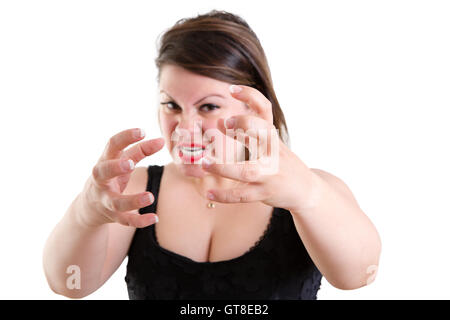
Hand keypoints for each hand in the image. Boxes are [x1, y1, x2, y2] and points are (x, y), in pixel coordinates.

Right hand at [79, 128, 164, 227]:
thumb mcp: (122, 161)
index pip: (111, 145)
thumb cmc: (111, 176)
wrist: (89, 207)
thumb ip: (141, 150)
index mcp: (104, 161)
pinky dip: (139, 220)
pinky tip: (154, 218)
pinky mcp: (112, 216)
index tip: (142, 131)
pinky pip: (125, 220)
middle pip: (103, 172)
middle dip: (115, 167)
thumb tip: (161, 141)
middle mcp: (101, 181)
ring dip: (132, 200)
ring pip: (116, 202)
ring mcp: (105, 200)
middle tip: (130, 164)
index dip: (125, 137)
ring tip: (150, 197)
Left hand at [201, 85, 318, 212]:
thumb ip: (245, 133)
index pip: (265, 109)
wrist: (306, 189)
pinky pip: (243, 195)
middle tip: (226, 123)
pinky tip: (208, 193)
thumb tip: (220, 122)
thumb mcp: (268, 144)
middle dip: (244, 125)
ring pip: (246, 170)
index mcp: (271, 136)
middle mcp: (272, 151)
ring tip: (205, 162)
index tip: (232, 89)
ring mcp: (270, 173)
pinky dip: (225, 195)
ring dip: (224, 167)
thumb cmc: (281, 162)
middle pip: (262, 134)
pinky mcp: (265, 192)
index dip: (250, 96)